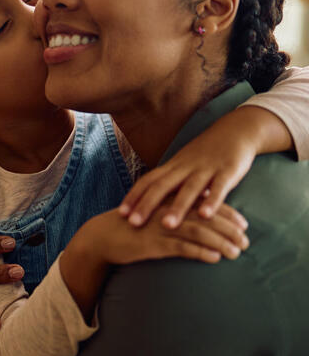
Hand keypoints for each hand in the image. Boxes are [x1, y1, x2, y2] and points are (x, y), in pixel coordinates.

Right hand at [61, 203, 248, 320]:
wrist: (102, 236)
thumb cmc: (130, 226)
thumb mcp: (153, 213)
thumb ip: (175, 211)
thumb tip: (199, 212)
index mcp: (169, 199)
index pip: (204, 202)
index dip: (227, 213)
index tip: (243, 224)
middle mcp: (167, 210)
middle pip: (206, 216)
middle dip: (230, 229)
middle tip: (246, 241)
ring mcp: (160, 226)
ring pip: (198, 232)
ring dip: (221, 242)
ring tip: (237, 253)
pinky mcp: (153, 243)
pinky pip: (182, 248)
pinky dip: (201, 253)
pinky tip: (215, 259)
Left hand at [119, 109, 261, 228]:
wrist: (236, 130)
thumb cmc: (206, 154)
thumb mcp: (184, 166)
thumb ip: (170, 183)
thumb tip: (150, 202)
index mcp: (173, 167)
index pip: (148, 181)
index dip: (133, 196)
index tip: (120, 214)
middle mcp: (185, 167)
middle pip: (162, 186)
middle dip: (147, 205)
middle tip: (133, 224)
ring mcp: (206, 169)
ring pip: (189, 189)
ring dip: (178, 207)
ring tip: (167, 225)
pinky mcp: (228, 171)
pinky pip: (219, 188)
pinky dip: (212, 201)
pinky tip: (206, 216)